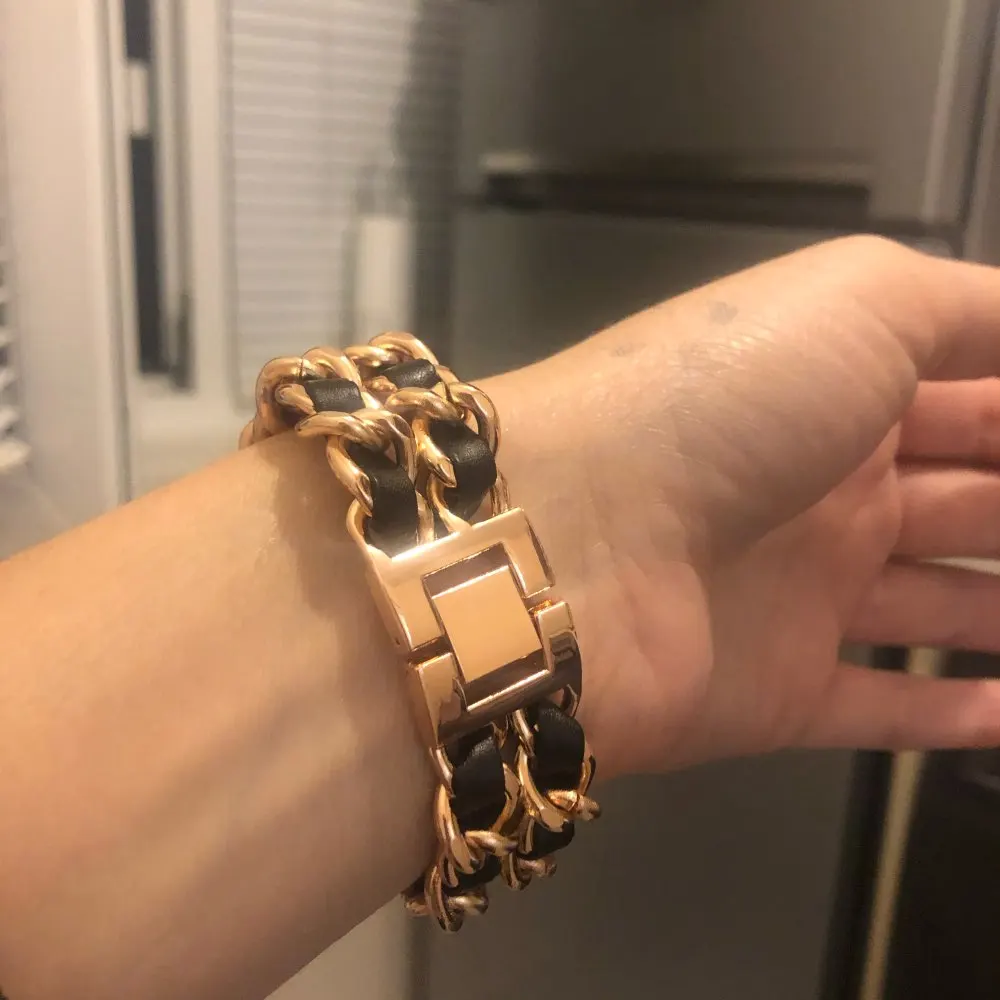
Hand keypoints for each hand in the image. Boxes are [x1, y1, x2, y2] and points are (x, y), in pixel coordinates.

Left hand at [490, 236, 999, 776]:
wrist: (574, 541)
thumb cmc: (722, 404)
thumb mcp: (858, 302)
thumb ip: (972, 312)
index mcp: (839, 393)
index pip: (980, 400)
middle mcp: (823, 490)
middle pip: (973, 502)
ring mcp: (797, 596)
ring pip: (941, 606)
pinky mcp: (774, 694)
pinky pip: (877, 707)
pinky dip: (950, 713)